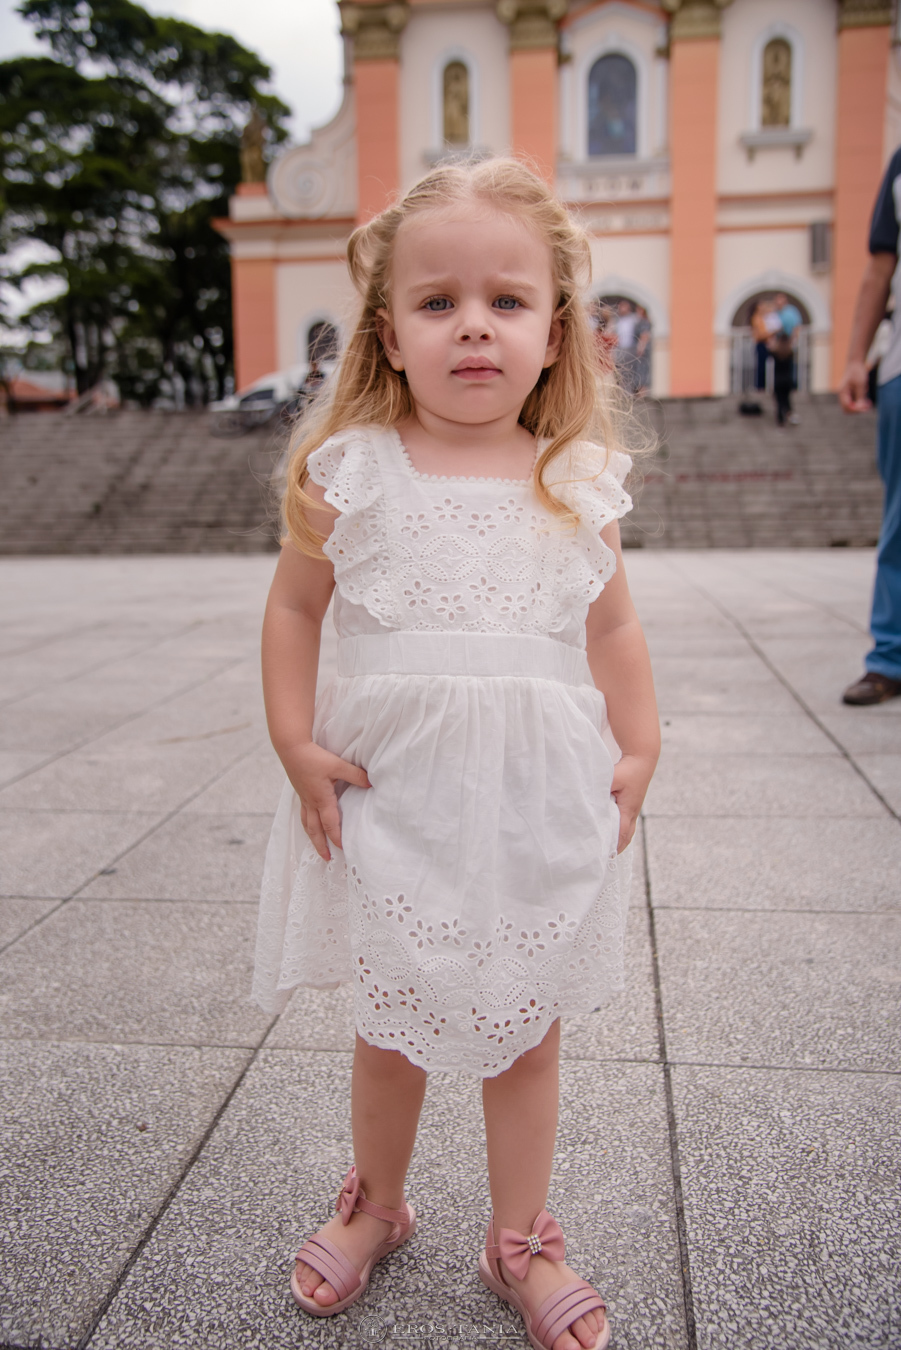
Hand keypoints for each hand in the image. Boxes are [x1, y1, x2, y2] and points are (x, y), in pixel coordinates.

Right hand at [283, 741, 369, 860]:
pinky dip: (306, 823)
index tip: (342, 849)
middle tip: (326, 858)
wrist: (291, 748)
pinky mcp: (299, 791)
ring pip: (307, 823)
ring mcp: (303, 797)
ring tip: (316, 846)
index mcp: (321, 799)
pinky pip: (303, 813)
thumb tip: (371, 784)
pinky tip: (309, 823)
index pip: (330, 824)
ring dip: (312, 837)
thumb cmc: (314, 757)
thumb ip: (356, 775)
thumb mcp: (338, 765)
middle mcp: (311, 802)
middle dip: (321, 845)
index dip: (336, 838)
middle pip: (315, 830)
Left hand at [610, 754, 655, 853]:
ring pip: (627, 832)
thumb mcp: (612, 778)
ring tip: (608, 852)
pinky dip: (621, 833)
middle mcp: (633, 812)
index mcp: (628, 809)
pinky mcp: (632, 805)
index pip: (620, 833)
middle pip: (625, 837)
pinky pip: (627, 824)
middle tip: (604, 859)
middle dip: (616, 848)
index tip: (604, 856)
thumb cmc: (628, 769)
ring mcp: (634, 810)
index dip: (613, 845)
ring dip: (619, 842)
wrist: (642, 759)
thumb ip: (600, 788)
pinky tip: (612, 835)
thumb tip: (588, 798)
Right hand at [838, 359, 871, 412]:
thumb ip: (860, 396)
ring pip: (852, 406)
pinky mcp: (850, 393)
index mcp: (843, 392)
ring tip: (869, 402)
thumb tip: (861, 407)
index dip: (856, 410)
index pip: (847, 407)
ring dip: (860, 406)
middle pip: (847, 409)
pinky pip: (855, 402)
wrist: (855, 363)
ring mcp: (846, 395)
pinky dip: (861, 402)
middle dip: (858, 409)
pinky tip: (867, 398)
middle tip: (868, 407)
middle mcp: (843, 395)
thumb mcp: (860, 384)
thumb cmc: (857, 372)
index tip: (865, 408)